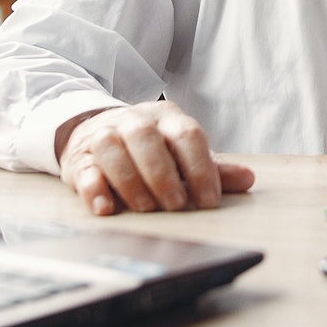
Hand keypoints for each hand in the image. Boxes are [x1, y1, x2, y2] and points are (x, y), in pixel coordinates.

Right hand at [56, 102, 254, 215]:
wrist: (94, 130)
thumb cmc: (150, 148)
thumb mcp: (182, 154)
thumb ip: (212, 168)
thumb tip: (248, 179)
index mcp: (167, 118)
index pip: (187, 135)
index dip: (200, 168)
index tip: (209, 201)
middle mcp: (134, 121)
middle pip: (146, 137)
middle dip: (163, 173)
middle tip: (176, 205)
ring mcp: (104, 136)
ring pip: (112, 147)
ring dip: (131, 180)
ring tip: (146, 208)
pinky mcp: (78, 157)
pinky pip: (83, 169)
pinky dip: (94, 188)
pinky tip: (106, 208)